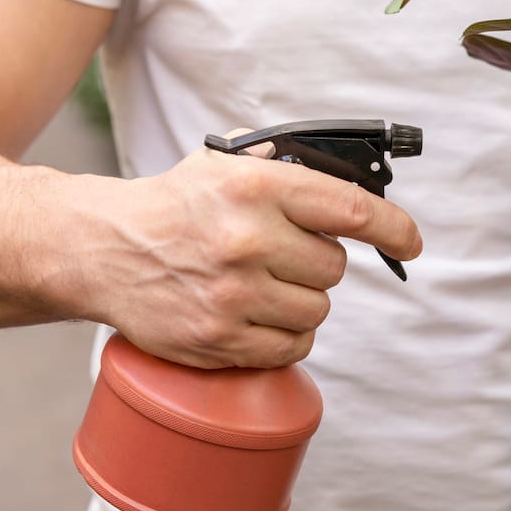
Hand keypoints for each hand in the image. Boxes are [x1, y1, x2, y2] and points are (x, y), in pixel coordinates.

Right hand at [73, 130, 421, 369]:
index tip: (410, 243)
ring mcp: (232, 295)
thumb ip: (286, 163)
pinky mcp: (218, 340)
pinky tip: (256, 314)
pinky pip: (292, 347)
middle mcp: (247, 240)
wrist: (100, 249)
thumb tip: (357, 180)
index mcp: (255, 187)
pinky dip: (285, 335)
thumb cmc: (174, 206)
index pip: (352, 211)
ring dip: (301, 300)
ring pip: (317, 310)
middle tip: (282, 254)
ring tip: (260, 283)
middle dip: (318, 262)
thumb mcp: (225, 163)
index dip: (394, 229)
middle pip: (335, 268)